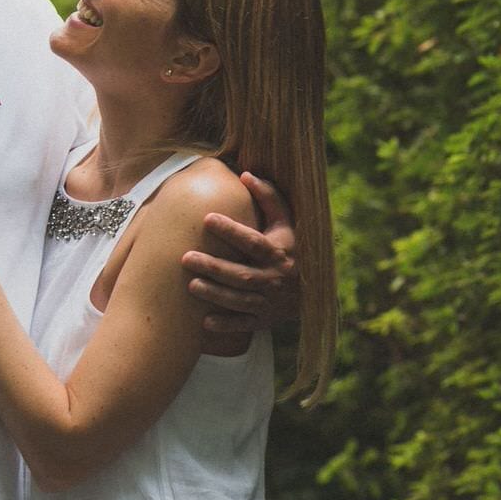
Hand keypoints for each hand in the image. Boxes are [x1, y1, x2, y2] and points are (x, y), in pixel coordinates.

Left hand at [181, 170, 300, 331]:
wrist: (314, 290)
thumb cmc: (293, 247)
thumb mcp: (288, 222)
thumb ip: (269, 198)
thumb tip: (245, 174)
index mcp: (281, 253)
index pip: (254, 242)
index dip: (232, 230)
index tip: (207, 218)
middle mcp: (276, 280)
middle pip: (243, 275)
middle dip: (215, 267)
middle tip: (186, 258)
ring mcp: (270, 303)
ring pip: (240, 301)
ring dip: (216, 294)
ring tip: (191, 285)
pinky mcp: (264, 320)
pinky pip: (244, 325)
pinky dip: (226, 325)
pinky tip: (204, 322)